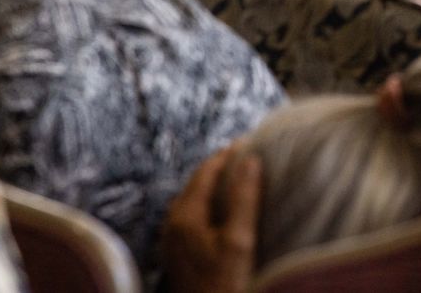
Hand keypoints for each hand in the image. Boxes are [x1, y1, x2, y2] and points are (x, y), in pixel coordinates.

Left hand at [161, 148, 260, 292]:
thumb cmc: (225, 282)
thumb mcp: (240, 240)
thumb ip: (243, 198)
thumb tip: (250, 160)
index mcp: (186, 216)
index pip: (205, 172)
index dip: (226, 155)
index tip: (247, 142)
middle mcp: (172, 223)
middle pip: (195, 183)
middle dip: (218, 167)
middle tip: (242, 155)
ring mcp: (171, 239)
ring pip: (191, 198)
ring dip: (211, 184)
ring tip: (234, 177)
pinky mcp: (176, 252)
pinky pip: (189, 214)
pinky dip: (205, 202)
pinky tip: (219, 209)